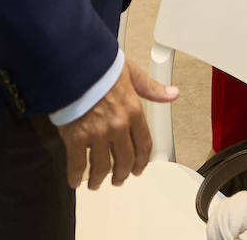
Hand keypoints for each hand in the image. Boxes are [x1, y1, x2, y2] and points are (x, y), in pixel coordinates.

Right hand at [56, 61, 177, 189]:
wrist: (74, 64)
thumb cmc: (101, 67)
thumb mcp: (132, 72)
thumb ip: (151, 87)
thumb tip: (172, 94)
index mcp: (134, 111)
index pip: (144, 145)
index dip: (142, 162)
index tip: (139, 169)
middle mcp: (119, 125)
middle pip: (125, 160)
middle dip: (122, 174)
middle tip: (119, 179)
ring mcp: (97, 133)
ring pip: (102, 166)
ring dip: (99, 179)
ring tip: (97, 183)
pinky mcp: (76, 137)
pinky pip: (78, 164)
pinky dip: (76, 176)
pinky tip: (75, 181)